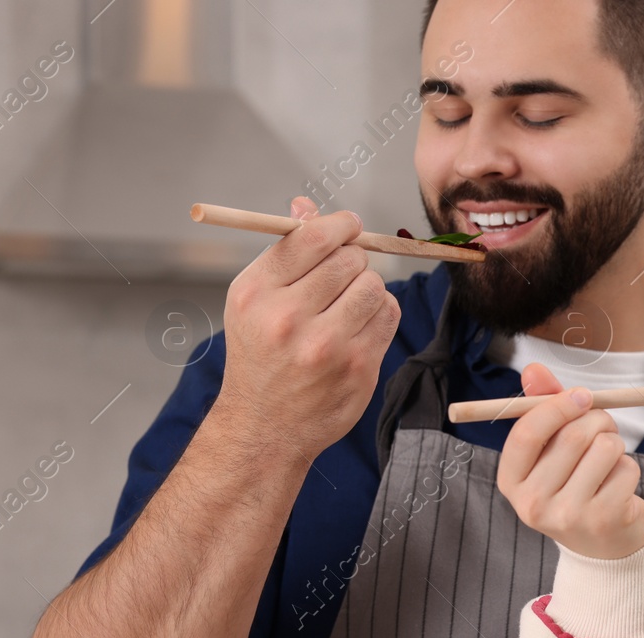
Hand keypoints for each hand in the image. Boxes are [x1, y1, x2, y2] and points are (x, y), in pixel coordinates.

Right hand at [216, 195, 400, 459]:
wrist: (264, 425)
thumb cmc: (260, 354)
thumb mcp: (254, 300)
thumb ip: (284, 252)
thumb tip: (307, 206)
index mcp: (256, 293)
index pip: (312, 238)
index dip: (340, 225)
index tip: (348, 226)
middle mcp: (288, 319)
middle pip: (349, 259)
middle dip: (352, 260)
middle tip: (343, 274)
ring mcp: (326, 347)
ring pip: (374, 285)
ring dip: (368, 288)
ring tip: (348, 304)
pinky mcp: (358, 367)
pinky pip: (389, 315)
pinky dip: (381, 313)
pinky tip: (359, 326)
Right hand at [497, 362, 643, 558]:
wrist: (601, 547)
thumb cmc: (572, 486)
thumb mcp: (550, 451)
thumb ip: (542, 408)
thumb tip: (533, 368)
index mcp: (511, 482)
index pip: (527, 433)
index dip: (557, 406)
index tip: (581, 396)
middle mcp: (533, 503)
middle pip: (573, 436)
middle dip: (597, 419)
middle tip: (603, 426)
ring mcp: (569, 515)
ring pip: (605, 448)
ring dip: (615, 443)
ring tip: (609, 460)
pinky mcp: (604, 519)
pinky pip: (627, 468)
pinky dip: (629, 468)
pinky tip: (618, 486)